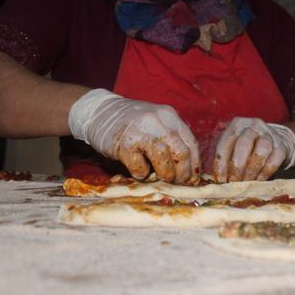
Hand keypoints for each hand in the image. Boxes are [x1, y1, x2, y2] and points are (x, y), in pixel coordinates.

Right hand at [68, 89, 200, 183]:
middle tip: (178, 182)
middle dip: (183, 173)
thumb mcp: (156, 123)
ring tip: (162, 179)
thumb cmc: (132, 124)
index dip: (195, 164)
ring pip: (163, 157)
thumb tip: (187, 170)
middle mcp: (158, 121)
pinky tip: (140, 172)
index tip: (193, 178)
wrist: (100, 112)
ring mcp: (140, 131)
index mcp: (170, 116)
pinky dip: (142, 174)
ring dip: (166, 174)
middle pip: (181, 151)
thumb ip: (171, 139)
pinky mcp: (124, 144)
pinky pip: (139, 166)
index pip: (191, 143)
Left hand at [212, 117, 294, 182]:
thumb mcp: (233, 146)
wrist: (274, 140)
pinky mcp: (282, 147)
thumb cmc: (247, 147)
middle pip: (243, 144)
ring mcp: (270, 135)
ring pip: (260, 152)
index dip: (221, 162)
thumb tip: (218, 181)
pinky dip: (264, 174)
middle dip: (236, 167)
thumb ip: (225, 159)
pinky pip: (273, 162)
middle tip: (233, 182)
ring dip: (251, 171)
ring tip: (245, 183)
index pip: (226, 141)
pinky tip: (257, 181)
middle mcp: (254, 125)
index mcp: (237, 124)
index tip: (220, 179)